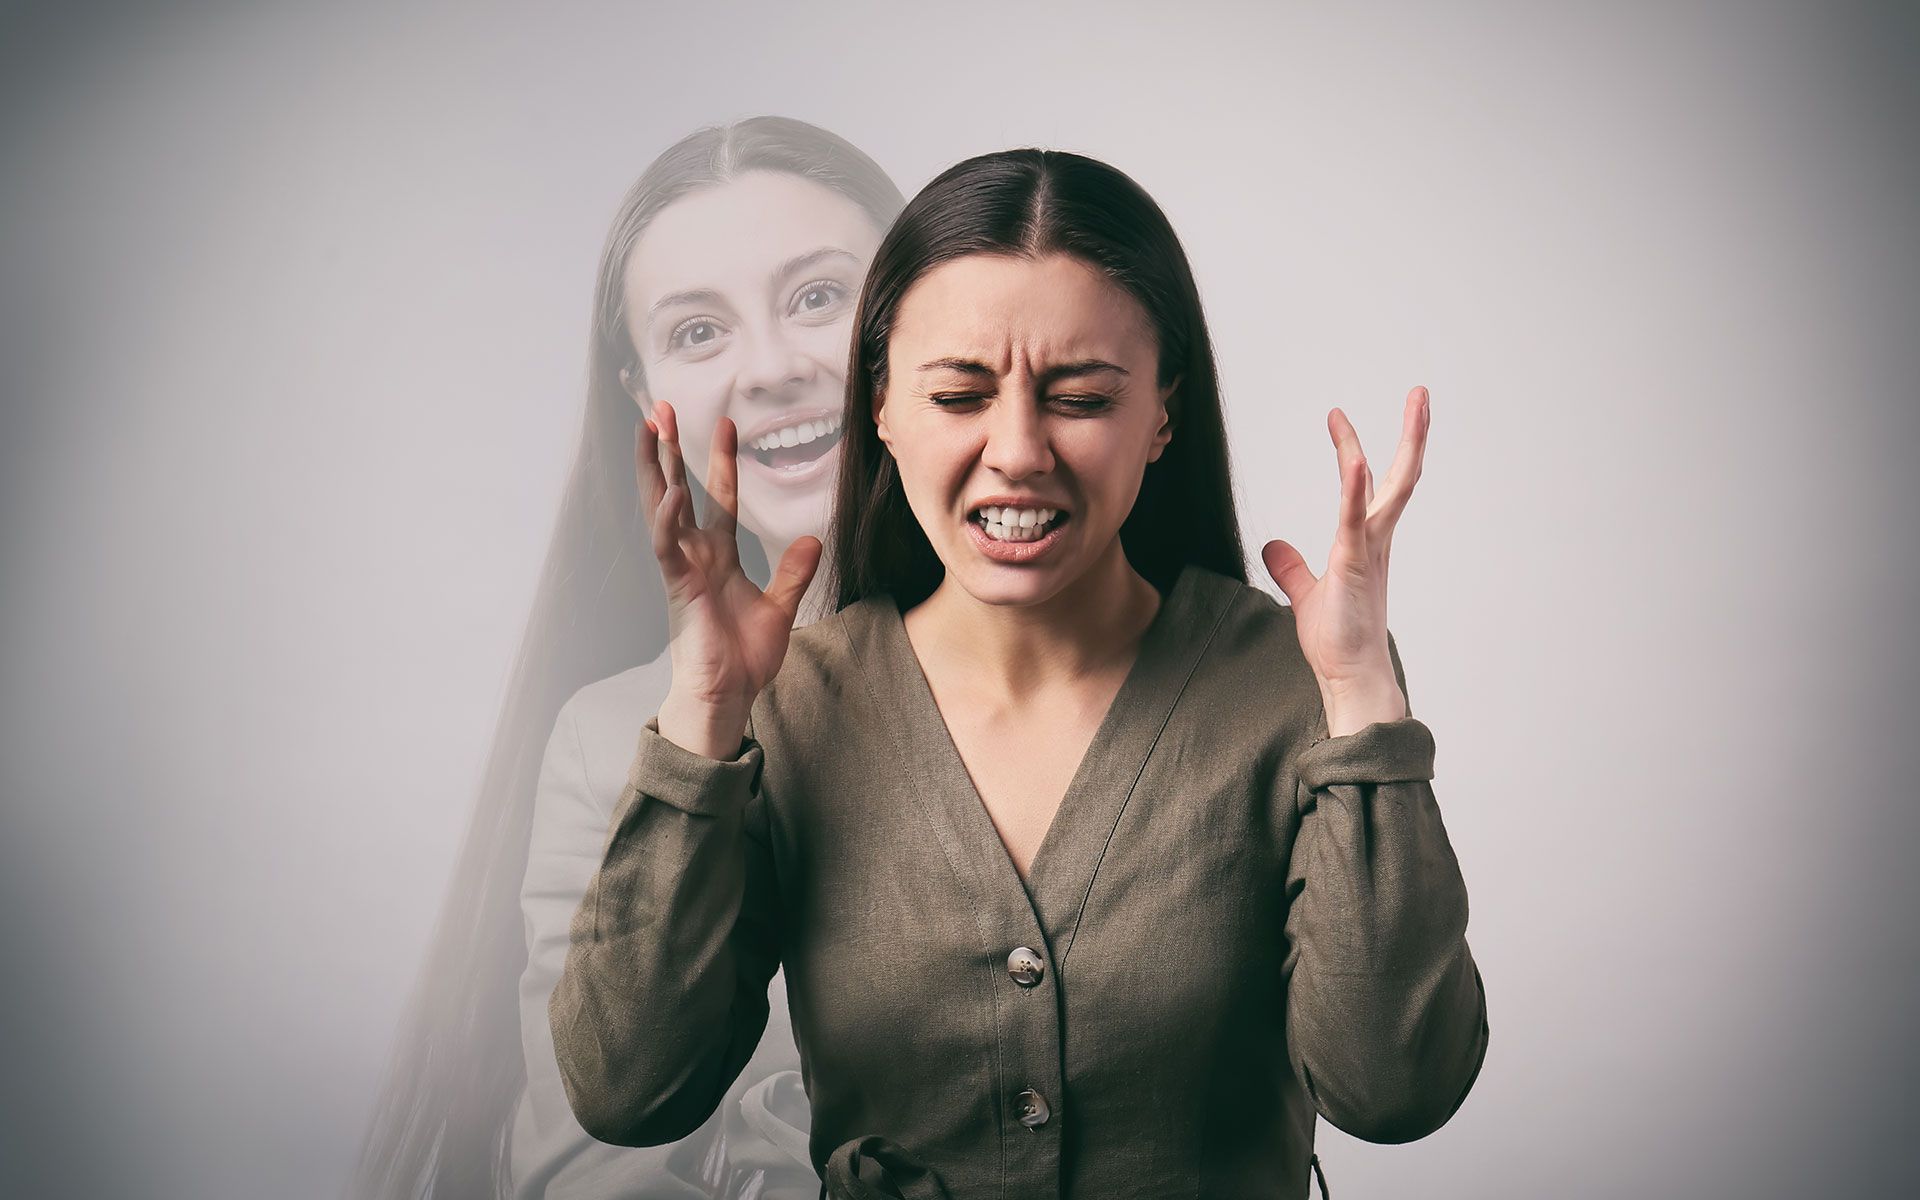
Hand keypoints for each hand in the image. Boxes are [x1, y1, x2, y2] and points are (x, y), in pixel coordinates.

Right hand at [637, 399, 823, 715]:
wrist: (728, 696)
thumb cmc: (743, 658)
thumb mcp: (780, 608)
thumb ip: (794, 573)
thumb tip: (812, 538)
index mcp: (716, 556)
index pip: (718, 498)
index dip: (720, 462)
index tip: (725, 424)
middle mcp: (694, 555)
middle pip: (676, 489)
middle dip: (668, 449)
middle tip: (661, 406)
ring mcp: (682, 568)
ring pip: (661, 507)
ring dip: (655, 467)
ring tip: (649, 427)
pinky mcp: (677, 587)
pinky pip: (667, 547)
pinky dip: (668, 520)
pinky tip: (670, 493)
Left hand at [1261, 386, 1429, 728]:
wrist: (1351, 678)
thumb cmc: (1337, 641)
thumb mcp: (1305, 595)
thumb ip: (1291, 568)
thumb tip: (1273, 546)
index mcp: (1366, 543)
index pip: (1366, 486)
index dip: (1355, 449)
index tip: (1338, 417)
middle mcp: (1376, 540)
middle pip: (1400, 476)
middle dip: (1413, 434)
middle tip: (1421, 393)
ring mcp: (1369, 551)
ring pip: (1393, 488)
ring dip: (1407, 443)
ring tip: (1417, 403)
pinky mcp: (1354, 566)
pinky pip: (1356, 521)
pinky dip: (1356, 490)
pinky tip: (1357, 459)